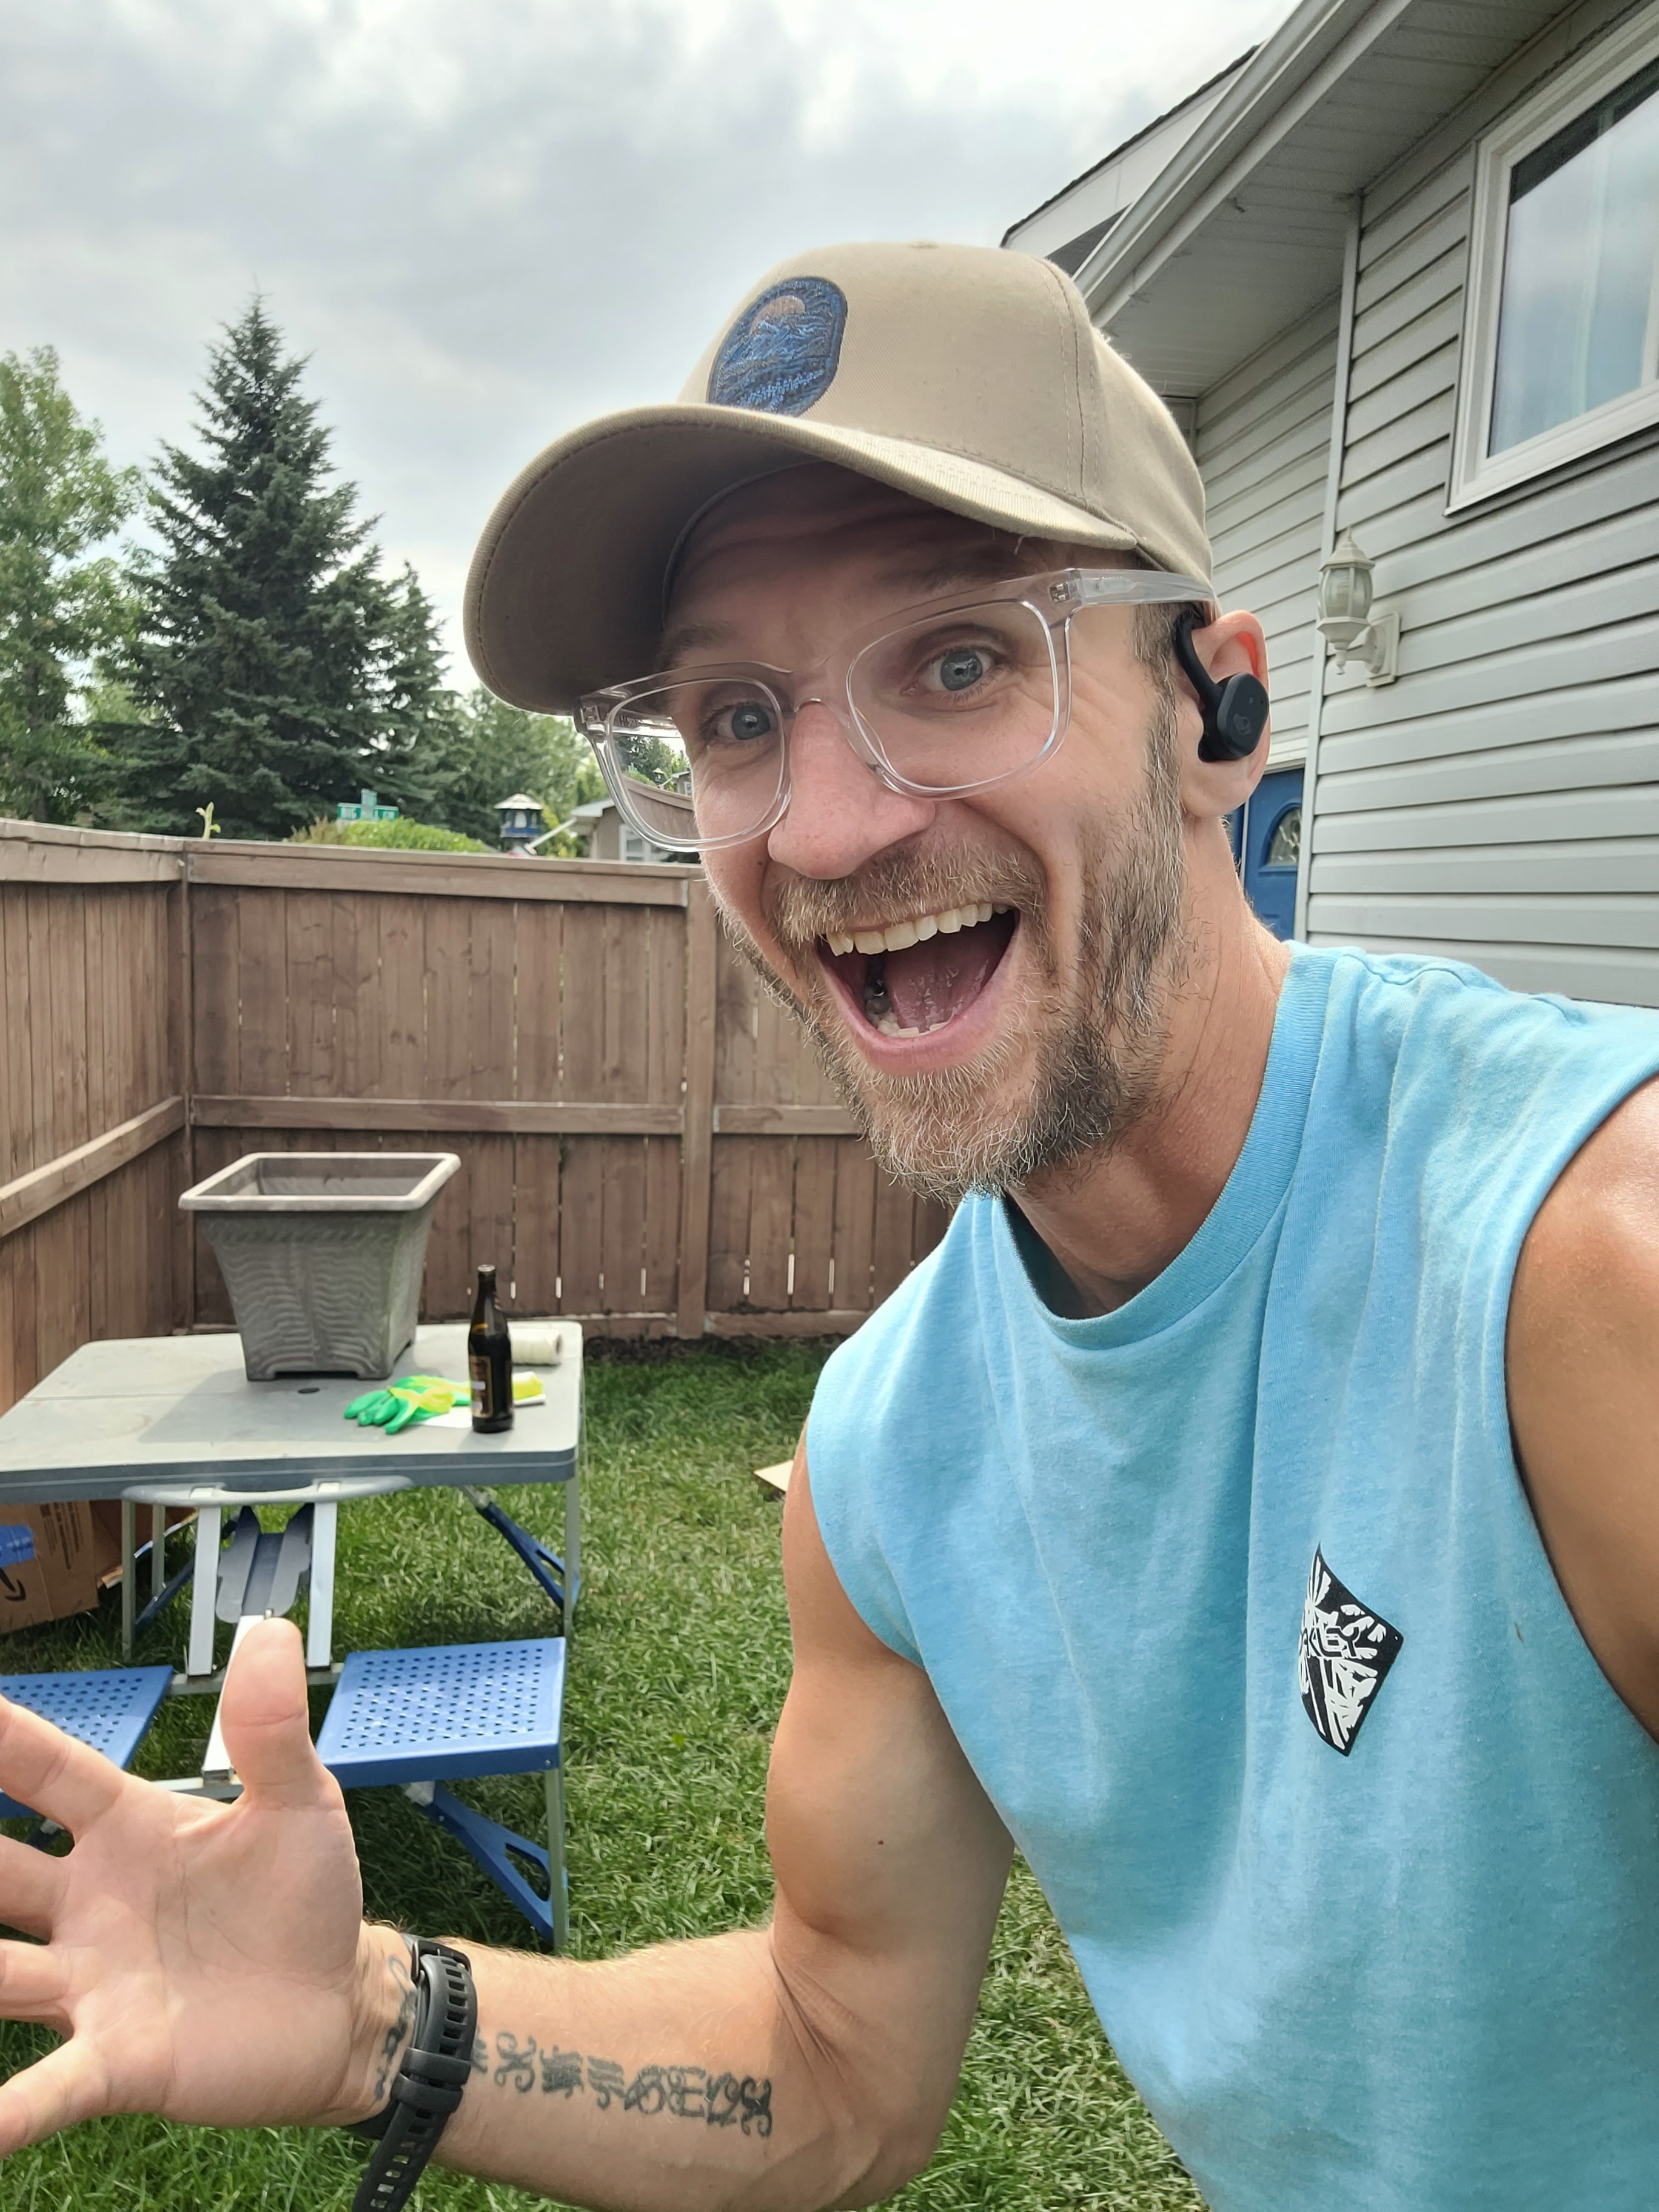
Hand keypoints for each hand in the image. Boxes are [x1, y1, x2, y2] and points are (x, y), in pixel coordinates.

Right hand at [0, 1618, 405, 2154]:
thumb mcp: (299, 1802)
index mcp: (128, 1829)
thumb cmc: (309, 1896)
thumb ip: (270, 1727)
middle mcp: (88, 1904)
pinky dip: (5, 2116)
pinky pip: (42, 2091)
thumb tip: (268, 1630)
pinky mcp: (116, 2059)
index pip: (43, 1772)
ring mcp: (91, 1983)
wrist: (342, 2003)